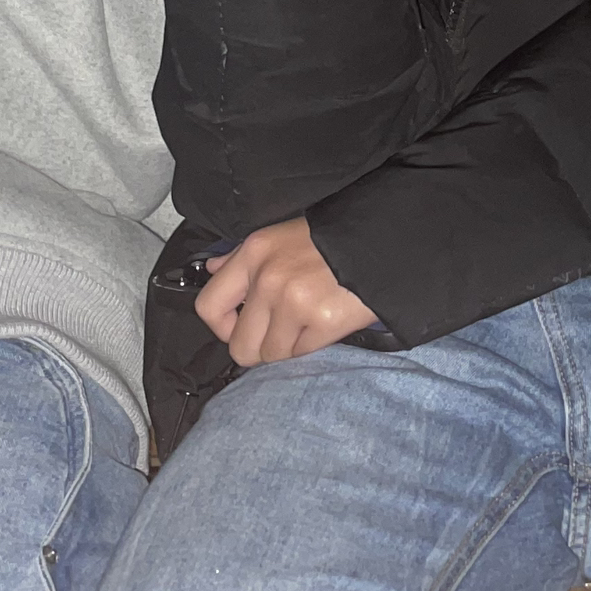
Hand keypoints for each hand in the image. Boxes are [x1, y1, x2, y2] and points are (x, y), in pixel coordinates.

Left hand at [197, 217, 382, 365]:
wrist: (382, 244)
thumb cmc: (330, 240)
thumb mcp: (280, 235)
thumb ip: (241, 256)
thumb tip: (212, 270)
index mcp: (253, 254)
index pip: (208, 306)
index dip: (222, 327)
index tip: (238, 327)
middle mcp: (268, 279)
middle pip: (239, 346)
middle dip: (256, 348)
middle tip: (278, 334)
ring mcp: (294, 303)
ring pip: (271, 354)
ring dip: (288, 346)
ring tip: (306, 322)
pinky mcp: (322, 323)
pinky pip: (300, 354)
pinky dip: (310, 344)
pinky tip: (323, 323)